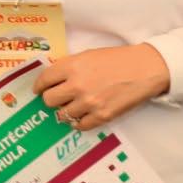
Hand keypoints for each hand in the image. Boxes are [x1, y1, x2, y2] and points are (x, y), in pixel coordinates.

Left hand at [33, 44, 169, 130]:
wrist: (143, 69)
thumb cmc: (116, 59)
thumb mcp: (88, 56)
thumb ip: (69, 67)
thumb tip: (53, 80)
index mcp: (72, 66)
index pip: (44, 80)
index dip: (39, 86)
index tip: (39, 90)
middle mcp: (77, 85)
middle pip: (49, 100)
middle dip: (51, 99)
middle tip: (57, 98)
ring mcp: (89, 103)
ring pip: (62, 114)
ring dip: (66, 110)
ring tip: (73, 106)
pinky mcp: (101, 116)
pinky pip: (80, 125)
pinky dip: (78, 122)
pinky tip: (82, 115)